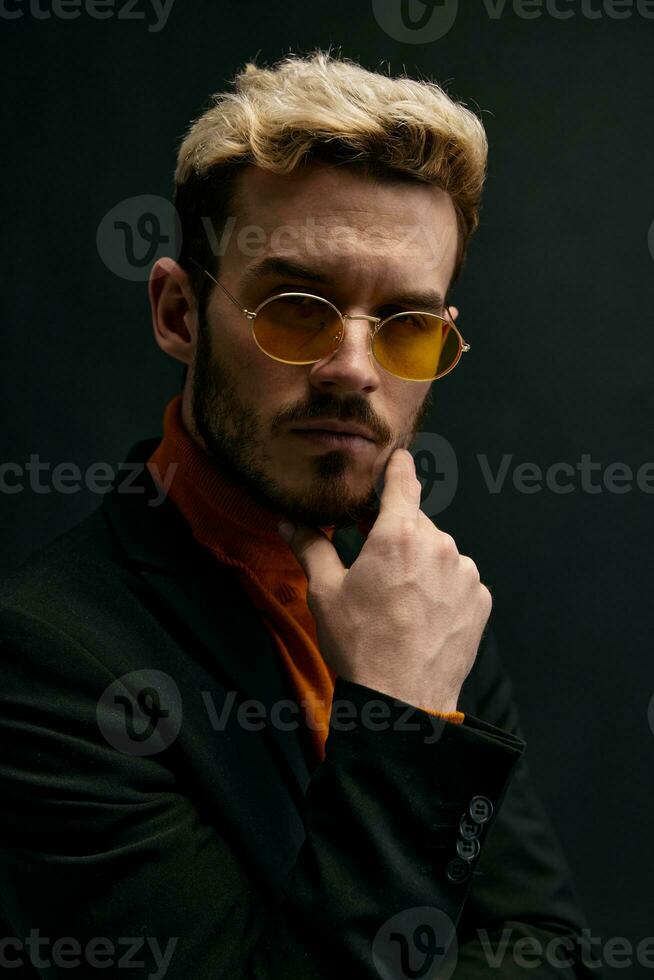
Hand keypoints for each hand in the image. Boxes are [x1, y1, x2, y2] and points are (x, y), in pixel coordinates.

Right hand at [279, 448, 491, 713]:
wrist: (402, 701)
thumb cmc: (360, 645)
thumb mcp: (325, 592)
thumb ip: (311, 547)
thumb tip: (288, 521)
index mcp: (398, 535)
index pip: (403, 482)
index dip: (399, 467)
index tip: (399, 457)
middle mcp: (438, 544)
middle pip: (416, 524)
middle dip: (397, 534)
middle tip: (375, 563)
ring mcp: (464, 573)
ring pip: (439, 552)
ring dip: (421, 562)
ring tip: (398, 599)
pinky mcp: (480, 599)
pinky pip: (458, 579)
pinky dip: (442, 587)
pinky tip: (422, 613)